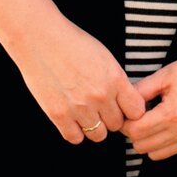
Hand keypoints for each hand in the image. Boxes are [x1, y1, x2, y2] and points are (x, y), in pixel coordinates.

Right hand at [9, 14, 145, 144]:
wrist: (39, 39)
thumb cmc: (72, 43)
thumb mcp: (104, 57)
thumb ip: (117, 81)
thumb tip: (126, 102)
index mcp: (115, 79)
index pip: (137, 111)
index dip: (130, 110)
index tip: (122, 107)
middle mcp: (100, 96)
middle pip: (117, 124)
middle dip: (110, 117)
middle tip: (100, 108)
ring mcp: (79, 107)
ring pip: (98, 135)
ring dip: (94, 127)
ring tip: (86, 113)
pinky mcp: (58, 115)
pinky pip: (75, 138)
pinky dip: (75, 131)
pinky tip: (72, 119)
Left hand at [123, 45, 176, 160]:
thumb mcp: (164, 75)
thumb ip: (140, 90)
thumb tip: (123, 103)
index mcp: (172, 114)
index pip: (135, 132)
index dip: (125, 123)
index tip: (127, 115)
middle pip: (142, 146)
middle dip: (135, 133)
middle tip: (138, 118)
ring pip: (156, 154)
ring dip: (150, 141)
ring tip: (154, 122)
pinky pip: (175, 150)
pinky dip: (167, 141)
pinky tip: (172, 123)